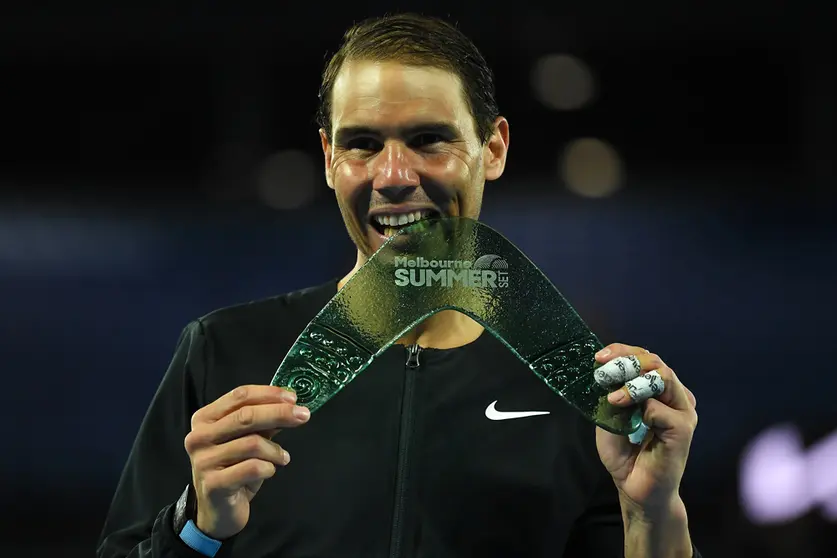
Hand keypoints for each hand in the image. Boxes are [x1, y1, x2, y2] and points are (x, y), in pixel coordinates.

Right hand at [183, 385, 309, 539]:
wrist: (218, 510)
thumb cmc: (234, 468)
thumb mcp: (248, 440)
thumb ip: (264, 422)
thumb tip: (290, 405)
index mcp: (205, 419)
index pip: (239, 396)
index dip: (268, 394)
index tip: (293, 398)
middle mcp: (199, 437)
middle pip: (245, 416)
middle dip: (279, 413)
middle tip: (303, 415)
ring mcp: (203, 461)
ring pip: (252, 443)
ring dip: (275, 450)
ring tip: (282, 457)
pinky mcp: (213, 484)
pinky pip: (252, 468)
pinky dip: (268, 468)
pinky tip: (269, 471)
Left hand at [593, 343, 697, 513]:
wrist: (636, 490)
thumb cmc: (626, 454)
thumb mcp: (609, 419)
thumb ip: (610, 395)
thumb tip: (604, 371)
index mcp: (658, 391)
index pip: (645, 358)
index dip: (622, 352)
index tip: (599, 357)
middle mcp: (673, 397)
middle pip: (655, 361)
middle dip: (626, 361)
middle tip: (604, 373)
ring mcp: (681, 412)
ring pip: (663, 377)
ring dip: (633, 382)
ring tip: (614, 399)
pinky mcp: (683, 430)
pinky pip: (663, 409)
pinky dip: (645, 409)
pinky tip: (634, 423)